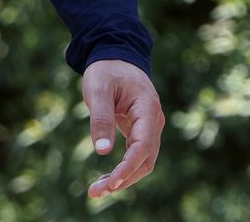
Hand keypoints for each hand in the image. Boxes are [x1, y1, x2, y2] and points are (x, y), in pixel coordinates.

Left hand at [82, 58, 164, 198]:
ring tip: (96, 190)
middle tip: (96, 192)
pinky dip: (122, 169)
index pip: (142, 147)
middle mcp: (153, 122)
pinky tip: (105, 179)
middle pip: (144, 160)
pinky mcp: (140, 132)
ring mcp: (149, 128)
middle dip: (123, 179)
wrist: (116, 56)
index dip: (127, 167)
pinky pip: (135, 155)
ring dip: (122, 178)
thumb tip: (103, 151)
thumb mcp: (98, 90)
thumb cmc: (106, 70)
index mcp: (148, 109)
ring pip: (142, 161)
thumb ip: (100, 119)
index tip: (111, 182)